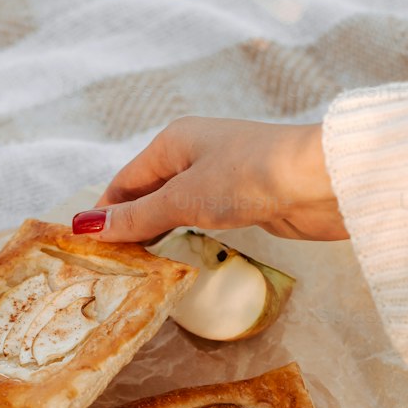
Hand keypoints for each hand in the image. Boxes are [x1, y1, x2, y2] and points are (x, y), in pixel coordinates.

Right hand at [72, 117, 346, 243]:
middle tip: (108, 265)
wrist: (321, 180)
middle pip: (148, 193)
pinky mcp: (245, 199)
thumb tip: (86, 226)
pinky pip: (201, 218)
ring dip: (156, 233)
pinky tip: (178, 256)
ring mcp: (221, 176)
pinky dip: (185, 236)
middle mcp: (195, 153)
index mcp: (174, 140)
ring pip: (175, 207)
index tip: (86, 249)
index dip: (104, 213)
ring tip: (136, 267)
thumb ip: (137, 216)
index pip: (125, 181)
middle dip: (128, 225)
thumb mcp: (185, 198)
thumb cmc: (251, 176)